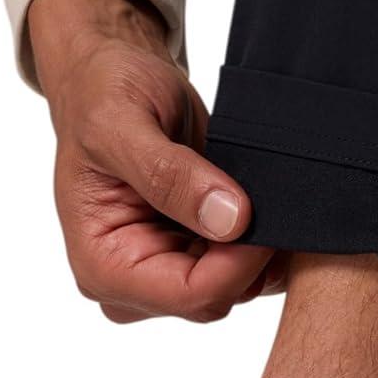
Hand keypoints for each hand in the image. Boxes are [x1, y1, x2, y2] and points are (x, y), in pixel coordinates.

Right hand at [28, 0, 279, 323]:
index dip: (238, 263)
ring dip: (261, 248)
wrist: (113, 78)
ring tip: (269, 194)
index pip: (189, 295)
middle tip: (276, 200)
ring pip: (236, 287)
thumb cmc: (103, 94)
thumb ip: (170, 174)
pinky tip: (267, 202)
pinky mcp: (194, 255)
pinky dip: (262, 240)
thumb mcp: (123, 123)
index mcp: (102, 264)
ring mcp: (165, 271)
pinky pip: (243, 268)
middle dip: (251, 256)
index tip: (264, 215)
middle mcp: (131, 282)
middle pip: (216, 298)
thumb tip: (229, 219)